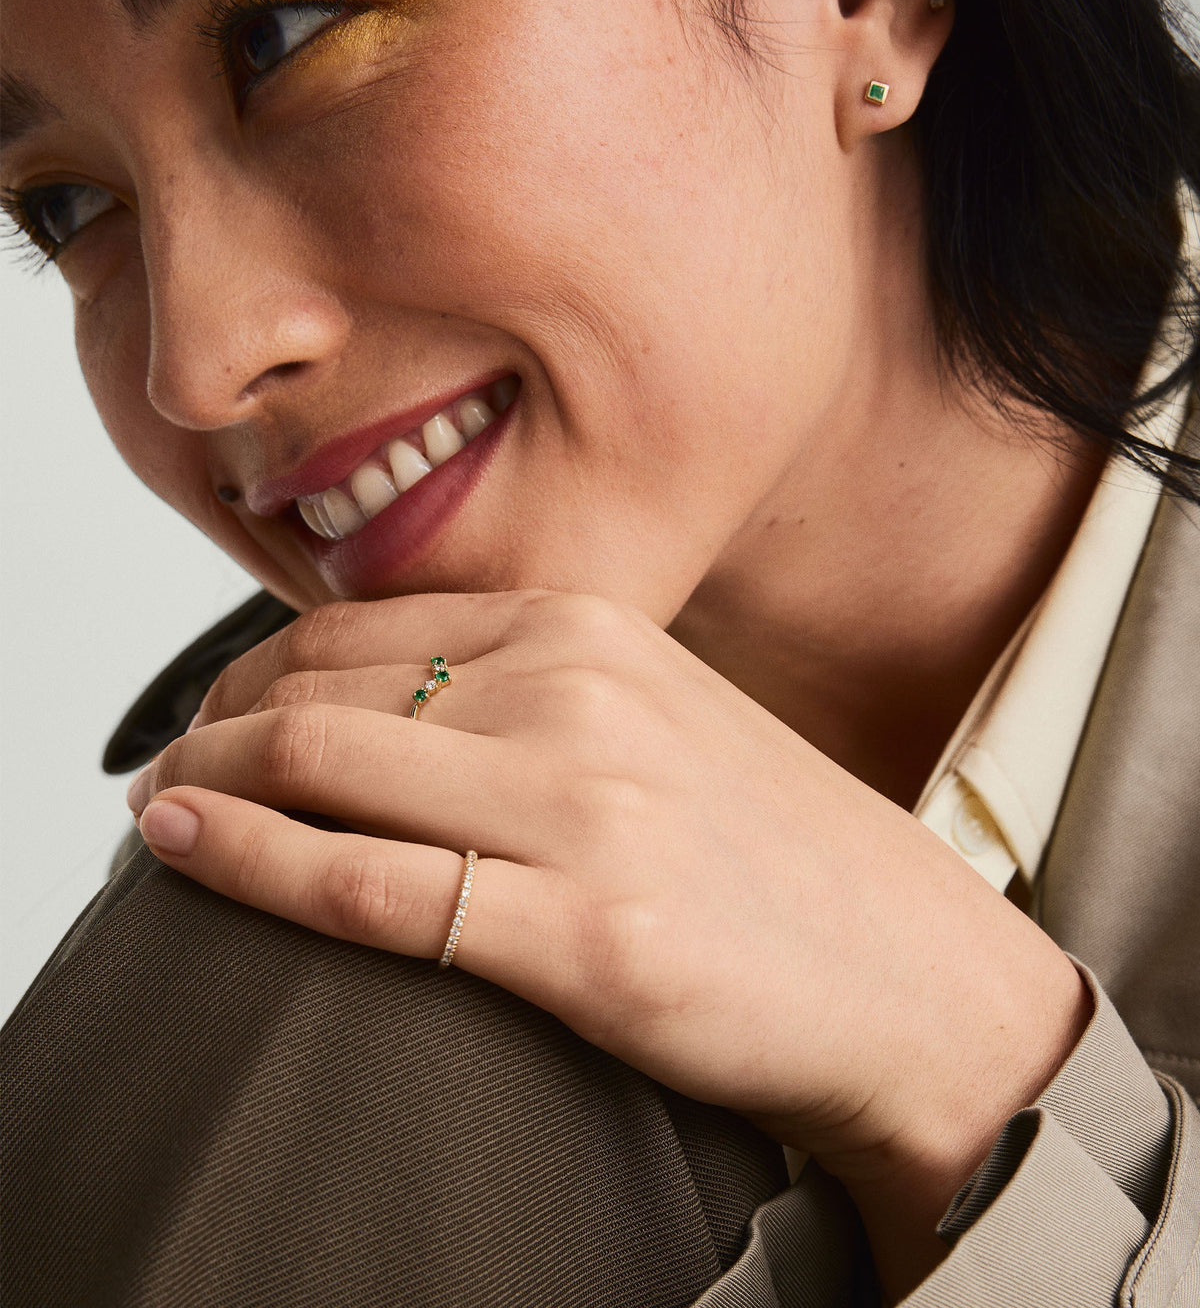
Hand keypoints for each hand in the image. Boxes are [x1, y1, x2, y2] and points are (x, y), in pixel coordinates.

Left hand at [129, 590, 1088, 1294]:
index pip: (364, 631)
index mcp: (595, 633)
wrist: (918, 981)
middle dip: (210, 728)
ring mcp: (582, 811)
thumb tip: (380, 708)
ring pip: (320, 768)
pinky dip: (250, 865)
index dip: (254, 674)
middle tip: (168, 771)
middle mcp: (579, 696)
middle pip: (320, 690)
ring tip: (159, 813)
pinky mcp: (585, 935)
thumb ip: (534, 694)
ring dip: (205, 785)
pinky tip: (183, 850)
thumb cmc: (782, 858)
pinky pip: (370, 890)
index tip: (215, 719)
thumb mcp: (660, 720)